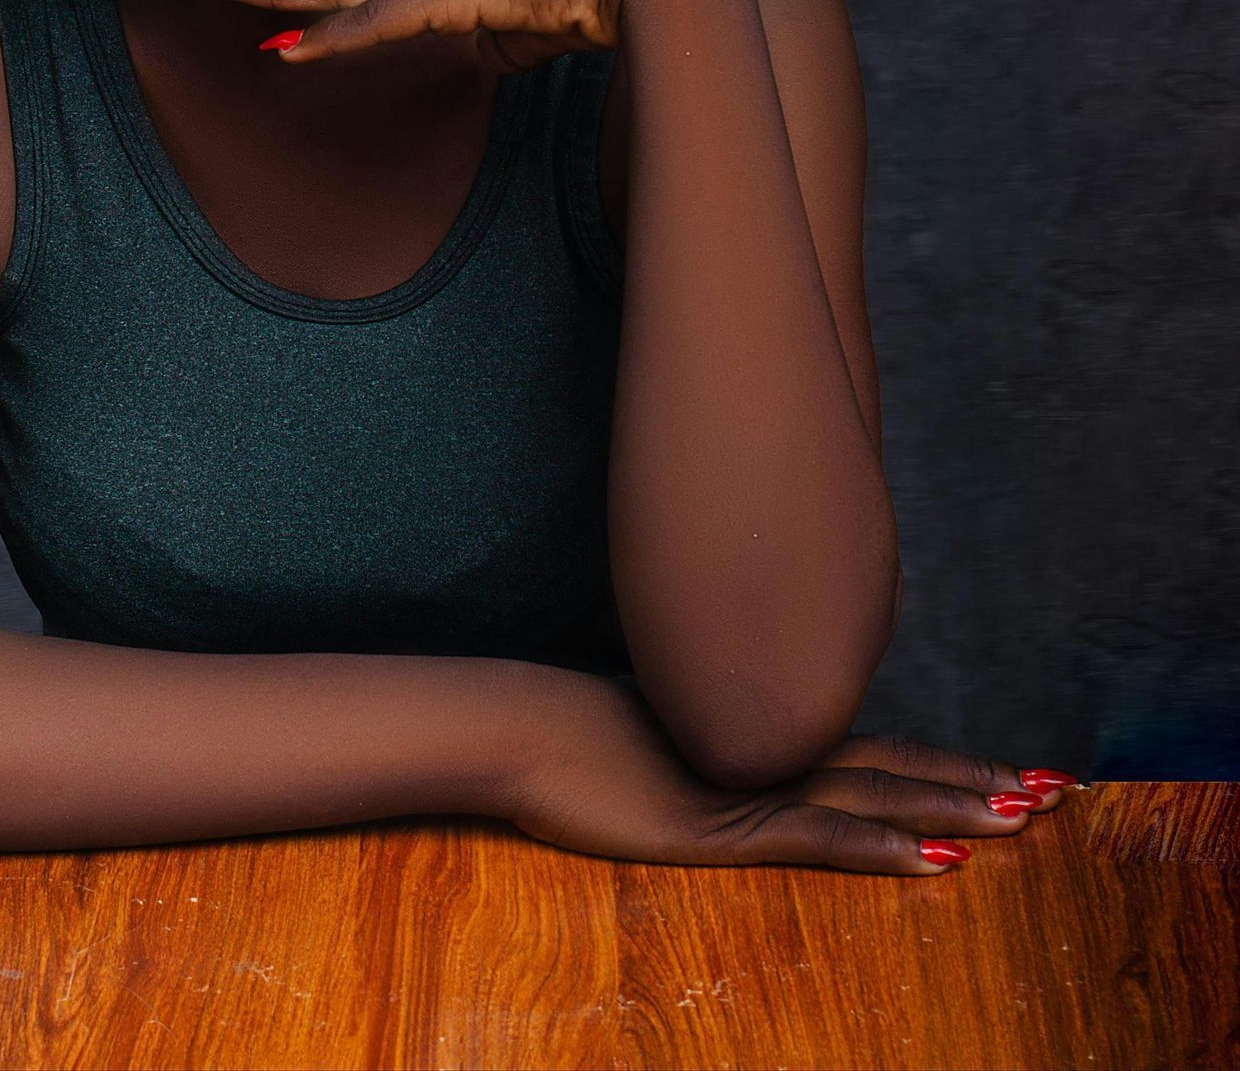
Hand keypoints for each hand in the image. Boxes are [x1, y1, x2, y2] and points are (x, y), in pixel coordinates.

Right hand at [501, 670, 1076, 874]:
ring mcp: (753, 787)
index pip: (878, 752)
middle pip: (896, 766)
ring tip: (1024, 818)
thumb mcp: (662, 751)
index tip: (1015, 771)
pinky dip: (881, 844)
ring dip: (955, 806)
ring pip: (875, 794)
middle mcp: (773, 754)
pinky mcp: (725, 824)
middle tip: (1060, 791)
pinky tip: (934, 858)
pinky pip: (817, 837)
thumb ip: (715, 756)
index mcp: (764, 739)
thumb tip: (743, 762)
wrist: (525, 728)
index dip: (948, 763)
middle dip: (979, 781)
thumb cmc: (578, 741)